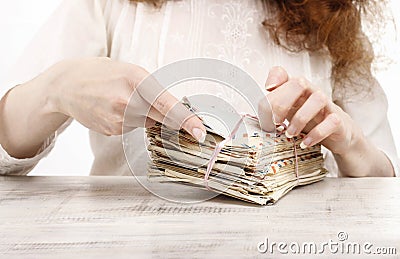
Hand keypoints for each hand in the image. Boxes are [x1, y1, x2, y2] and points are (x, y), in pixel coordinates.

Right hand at [46, 57, 205, 140]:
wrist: (67, 84)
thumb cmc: (103, 73)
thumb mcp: (131, 71)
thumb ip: (153, 91)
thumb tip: (174, 112)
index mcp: (137, 80)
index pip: (168, 105)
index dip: (187, 120)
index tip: (200, 132)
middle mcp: (128, 101)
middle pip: (162, 118)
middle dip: (169, 118)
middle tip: (161, 110)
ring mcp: (119, 118)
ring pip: (147, 123)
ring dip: (144, 115)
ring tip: (123, 100)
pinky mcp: (112, 130)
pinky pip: (132, 128)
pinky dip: (130, 120)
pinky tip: (114, 109)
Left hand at [258, 66, 362, 155]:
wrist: (338, 133)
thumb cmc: (309, 119)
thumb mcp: (288, 111)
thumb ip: (271, 108)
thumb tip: (258, 110)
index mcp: (295, 89)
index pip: (282, 75)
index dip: (273, 79)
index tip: (266, 93)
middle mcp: (311, 92)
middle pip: (299, 82)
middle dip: (282, 103)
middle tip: (274, 122)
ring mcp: (327, 104)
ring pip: (318, 99)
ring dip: (299, 119)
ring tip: (289, 134)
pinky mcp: (338, 120)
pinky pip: (331, 122)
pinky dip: (316, 134)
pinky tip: (304, 143)